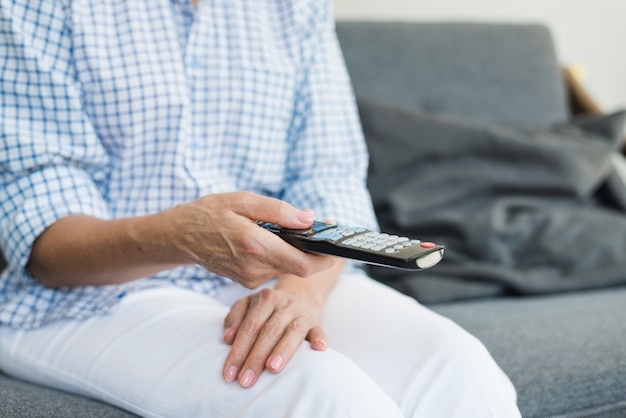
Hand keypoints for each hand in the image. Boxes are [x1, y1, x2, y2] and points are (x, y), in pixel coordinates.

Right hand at [164, 191, 333, 287]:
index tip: (338, 247)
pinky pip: (273, 268)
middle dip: (314, 250)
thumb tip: (310, 219)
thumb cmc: (210, 213)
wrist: (179, 236)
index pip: (303, 264)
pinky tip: (273, 239)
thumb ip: (279, 211)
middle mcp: (254, 268)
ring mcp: (249, 278)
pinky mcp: (247, 281)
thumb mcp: (243, 201)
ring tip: (293, 228)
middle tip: (321, 227)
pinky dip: (280, 255)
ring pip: (286, 267)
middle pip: (298, 266)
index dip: (325, 258)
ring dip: (295, 251)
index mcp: (255, 245)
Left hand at [221, 285, 327, 387]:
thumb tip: (227, 338)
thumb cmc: (266, 309)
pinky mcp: (316, 323)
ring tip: (272, 369)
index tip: (229, 374)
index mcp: (265, 298)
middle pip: (269, 331)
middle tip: (245, 381)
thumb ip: (234, 318)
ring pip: (293, 331)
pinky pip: (319, 330)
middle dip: (256, 358)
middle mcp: (285, 304)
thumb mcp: (247, 305)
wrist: (297, 298)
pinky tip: (318, 349)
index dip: (238, 351)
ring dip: (283, 350)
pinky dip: (319, 338)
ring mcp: (302, 313)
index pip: (250, 327)